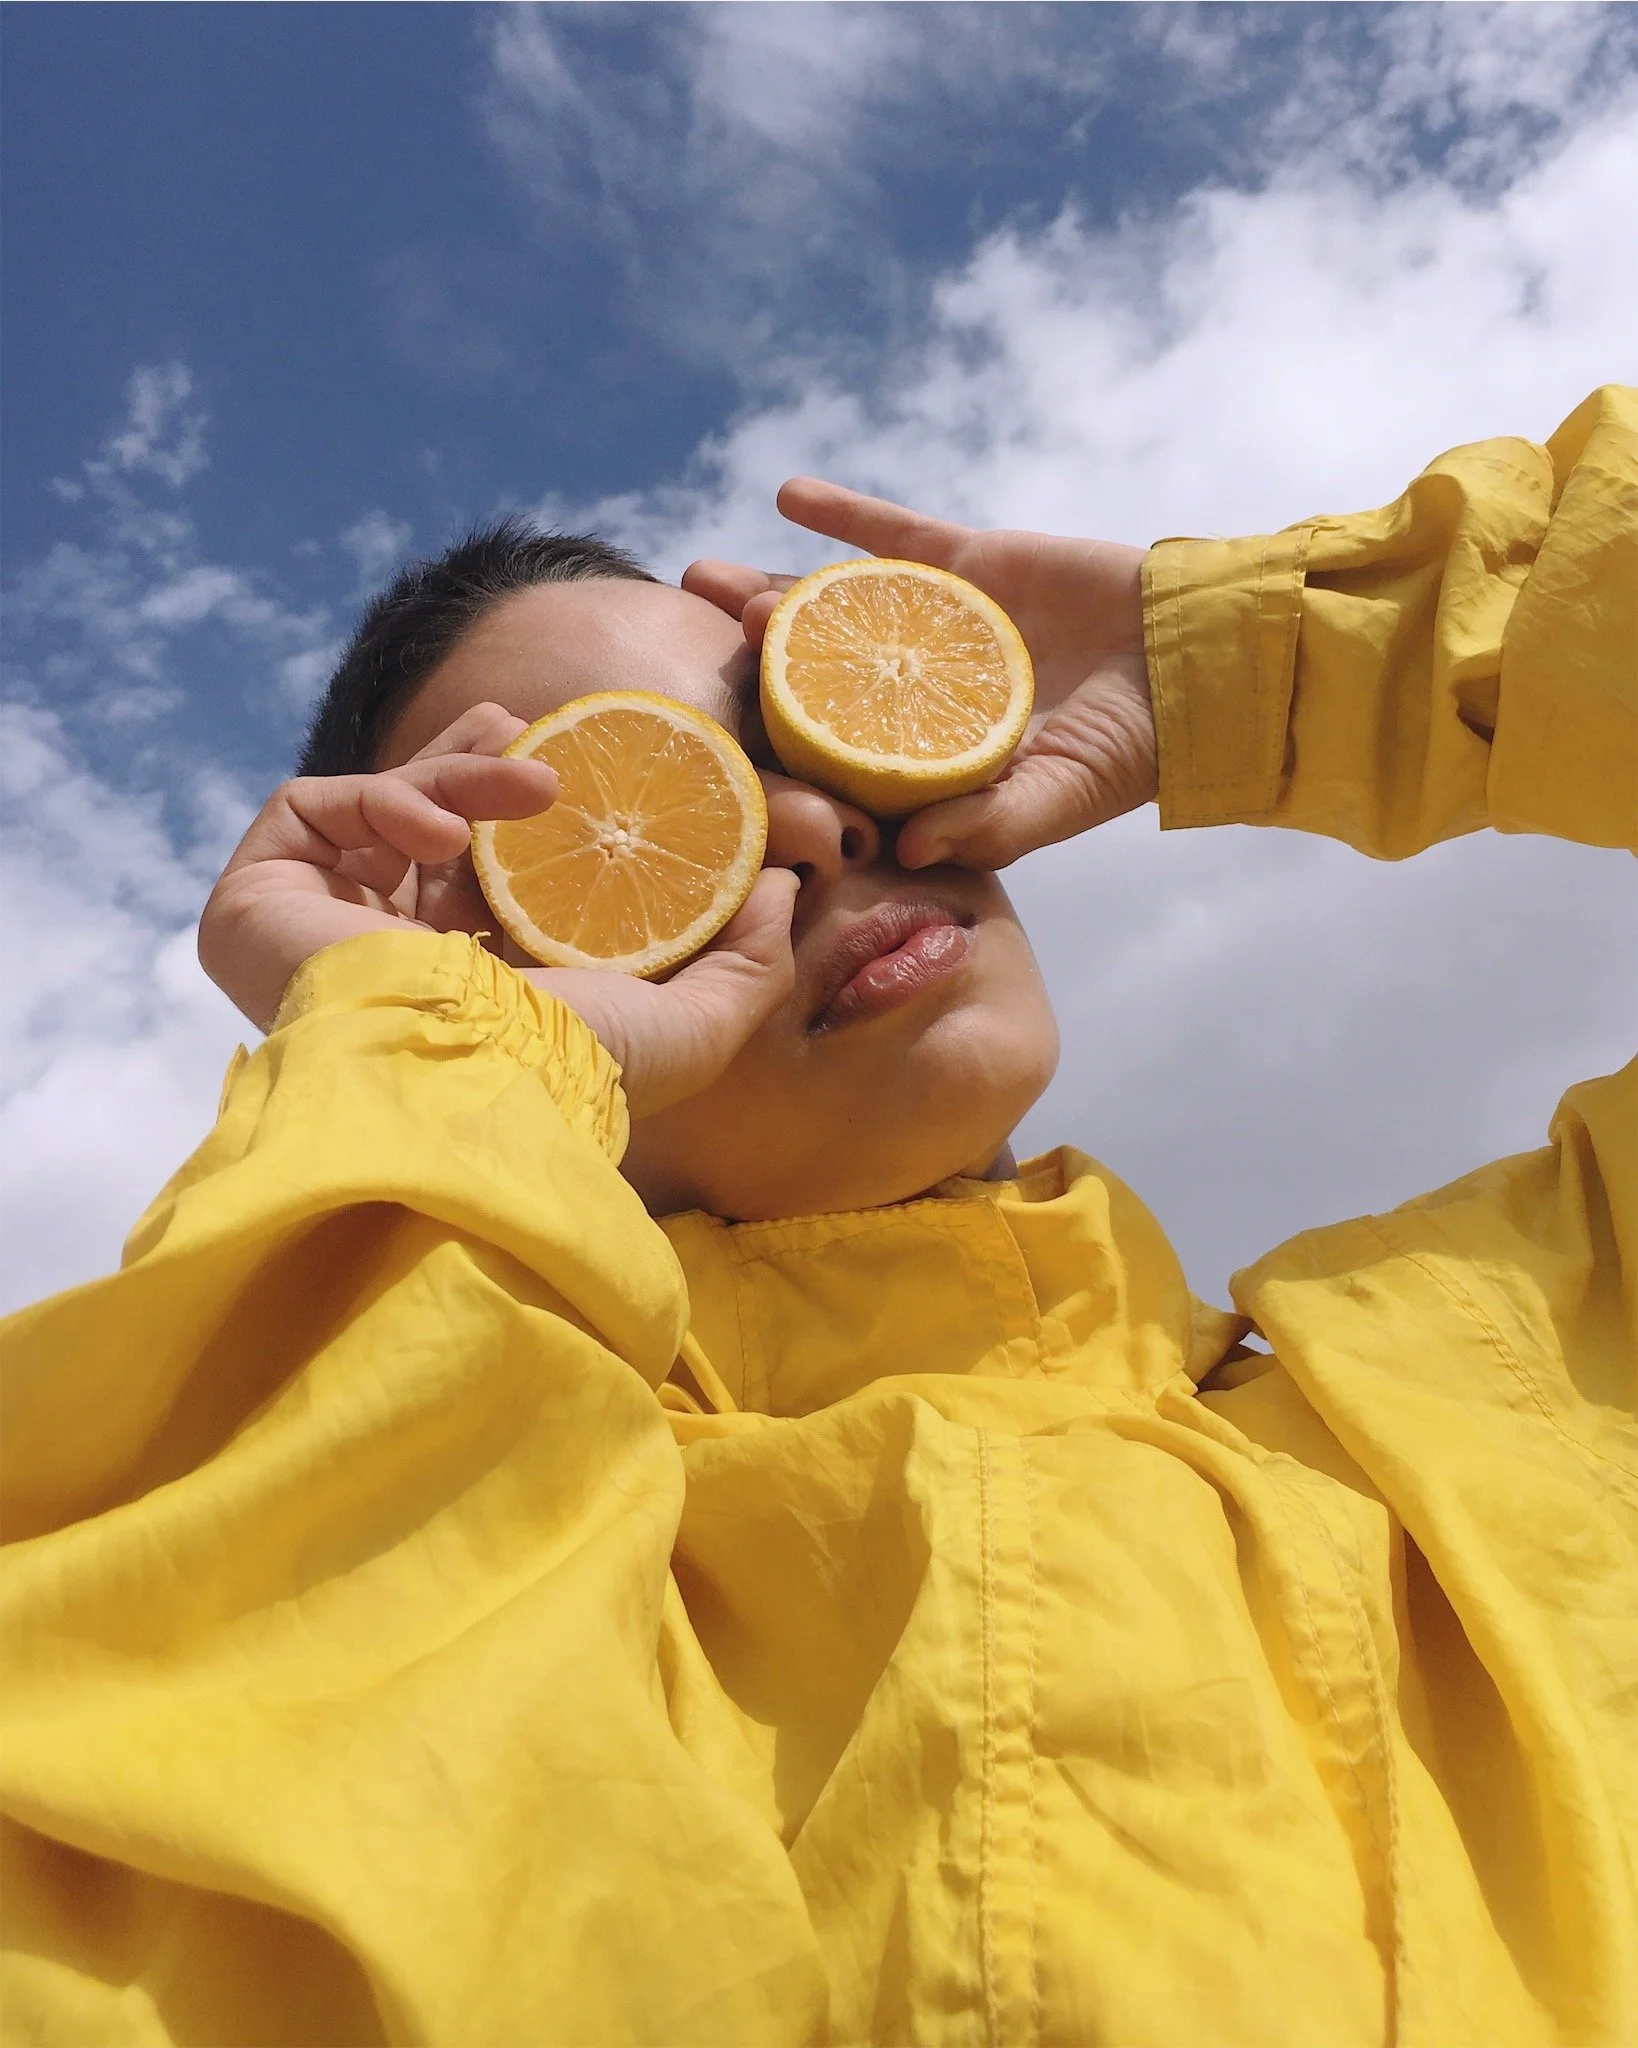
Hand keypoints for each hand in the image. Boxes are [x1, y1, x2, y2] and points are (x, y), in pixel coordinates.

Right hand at [199, 708, 797, 1116]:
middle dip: (475, 762)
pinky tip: (442, 831)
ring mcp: (320, 931)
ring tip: (522, 785)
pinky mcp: (258, 905)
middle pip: (424, 826)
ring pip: (378, 809)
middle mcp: (392, 959)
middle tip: (531, 730)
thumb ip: (752, 957)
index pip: (488, 874)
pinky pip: (313, 810)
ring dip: (452, 772)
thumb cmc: (578, 1074)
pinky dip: (383, 796)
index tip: (572, 756)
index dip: (520, 805)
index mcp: (475, 984)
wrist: (474, 1089)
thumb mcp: (700, 1022)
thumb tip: (780, 882)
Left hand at [684, 478, 1156, 868]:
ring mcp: (936, 623)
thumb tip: (901, 855)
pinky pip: (893, 532)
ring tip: (702, 577)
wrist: (1197, 664)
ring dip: (768, 589)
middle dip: (745, 665)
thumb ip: (986, 827)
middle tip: (675, 646)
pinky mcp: (968, 563)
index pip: (829, 756)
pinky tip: (786, 494)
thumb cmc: (1129, 751)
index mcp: (923, 757)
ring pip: (833, 602)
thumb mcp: (1056, 800)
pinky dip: (844, 515)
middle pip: (809, 674)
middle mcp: (914, 691)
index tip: (709, 744)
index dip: (771, 750)